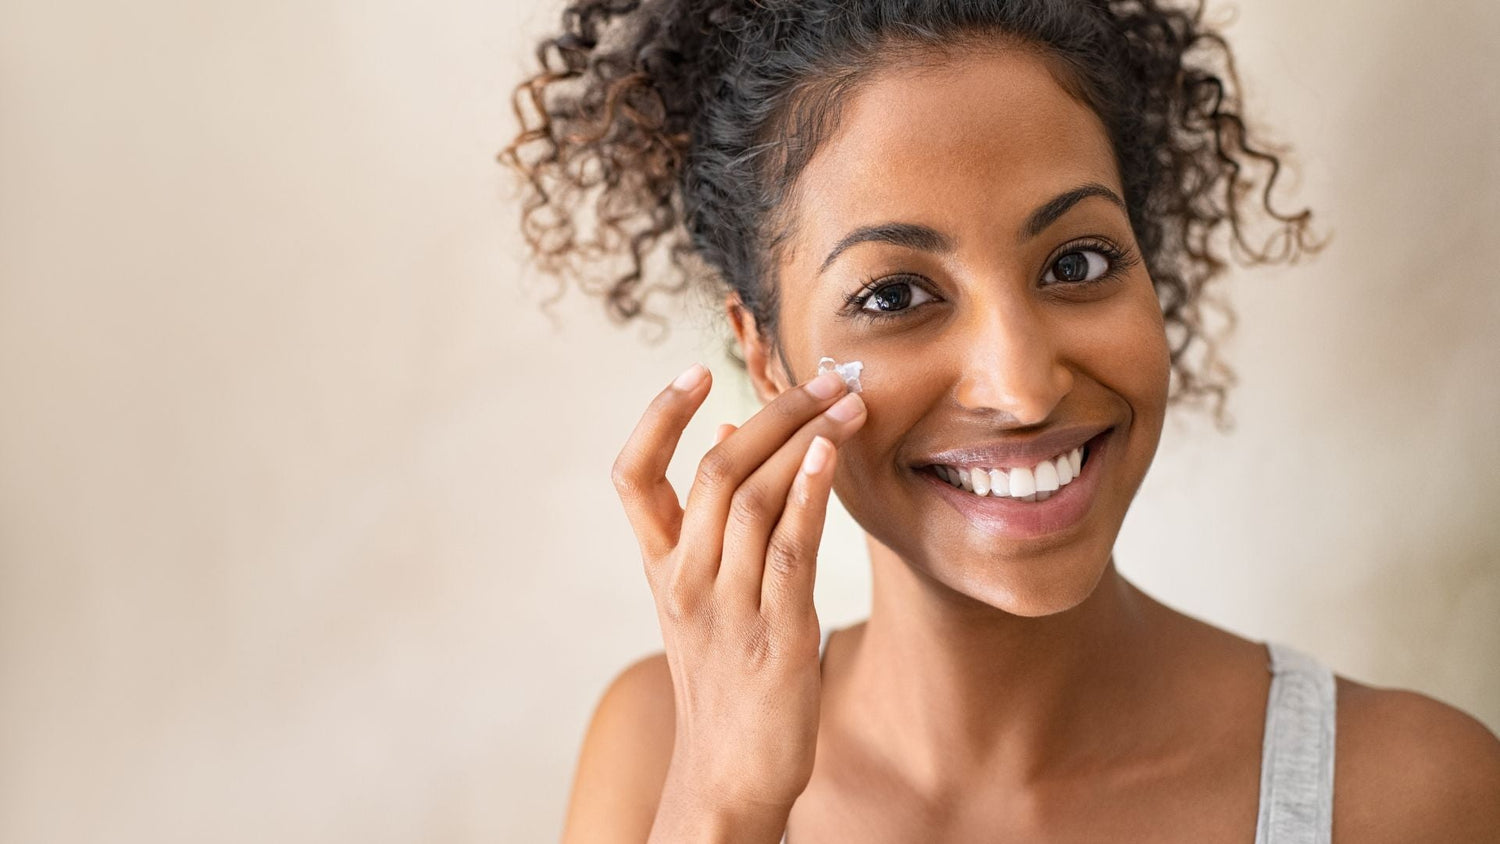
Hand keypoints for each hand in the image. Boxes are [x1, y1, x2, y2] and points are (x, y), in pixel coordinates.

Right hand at [611, 363, 866, 814]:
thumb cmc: (722, 678)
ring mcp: (728, 607)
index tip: (696, 372)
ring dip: (806, 439)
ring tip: (848, 403)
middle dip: (774, 412)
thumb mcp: (700, 598)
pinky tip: (831, 455)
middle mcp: (685, 580)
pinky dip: (808, 494)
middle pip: (717, 471)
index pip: (632, 476)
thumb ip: (710, 523)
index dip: (658, 418)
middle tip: (825, 377)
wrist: (728, 774)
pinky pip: (790, 549)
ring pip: (756, 498)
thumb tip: (728, 437)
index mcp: (661, 567)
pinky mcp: (777, 634)